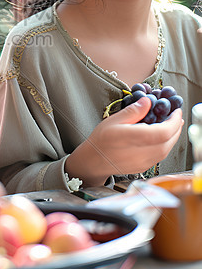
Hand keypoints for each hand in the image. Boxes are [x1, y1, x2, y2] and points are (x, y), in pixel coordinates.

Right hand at [66, 97, 183, 186]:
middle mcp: (140, 153)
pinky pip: (161, 155)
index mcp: (132, 138)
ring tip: (171, 124)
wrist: (93, 161)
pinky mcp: (145, 167)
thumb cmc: (101, 140)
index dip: (174, 122)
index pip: (162, 132)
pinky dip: (166, 144)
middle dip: (176, 127)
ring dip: (173, 136)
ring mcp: (144, 163)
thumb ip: (133, 111)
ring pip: (167, 150)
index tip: (176, 111)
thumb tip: (148, 101)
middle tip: (175, 116)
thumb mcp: (113, 120)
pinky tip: (162, 136)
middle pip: (169, 142)